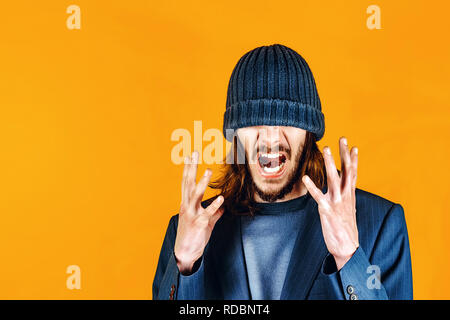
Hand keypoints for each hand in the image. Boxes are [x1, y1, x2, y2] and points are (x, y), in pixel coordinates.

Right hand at [174, 151, 224, 274]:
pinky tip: (221, 198)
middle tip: (194, 153)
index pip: (186, 182)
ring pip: (196, 195)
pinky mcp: (199, 224)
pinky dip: (214, 206)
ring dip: (202, 182)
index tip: (189, 155)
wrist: (185, 253)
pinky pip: (207, 213)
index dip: (188, 168)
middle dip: (191, 167)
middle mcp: (187, 206)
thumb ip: (214, 213)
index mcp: (187, 203)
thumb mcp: (204, 221)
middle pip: (188, 183)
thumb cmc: (194, 235)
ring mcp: (192, 214)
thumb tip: (223, 207)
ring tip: (208, 170)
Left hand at [302, 137, 358, 269]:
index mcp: (350, 195)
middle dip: (344, 154)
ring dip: (330, 163)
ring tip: (326, 149)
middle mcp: (345, 196)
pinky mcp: (327, 211)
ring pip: (334, 178)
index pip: (353, 173)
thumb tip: (343, 190)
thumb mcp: (348, 209)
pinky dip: (312, 186)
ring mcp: (337, 202)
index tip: (353, 146)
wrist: (348, 247)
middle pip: (346, 171)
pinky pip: (318, 196)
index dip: (353, 159)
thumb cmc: (345, 228)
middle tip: (342, 138)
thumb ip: (345, 197)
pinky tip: (305, 177)